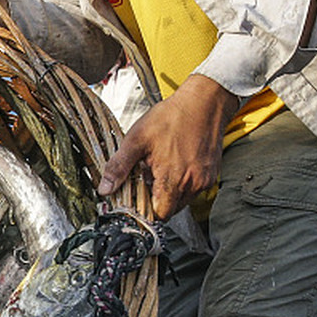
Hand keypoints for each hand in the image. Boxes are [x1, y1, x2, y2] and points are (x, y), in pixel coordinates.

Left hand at [98, 75, 242, 218]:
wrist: (204, 102)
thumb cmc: (172, 117)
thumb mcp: (137, 139)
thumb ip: (119, 167)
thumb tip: (105, 189)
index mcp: (173, 179)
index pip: (158, 214)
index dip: (144, 210)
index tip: (135, 197)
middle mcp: (193, 184)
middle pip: (170, 210)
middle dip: (155, 199)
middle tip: (146, 177)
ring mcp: (205, 180)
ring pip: (182, 201)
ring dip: (169, 191)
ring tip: (160, 168)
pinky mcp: (211, 174)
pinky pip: (193, 189)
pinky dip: (182, 183)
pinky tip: (174, 163)